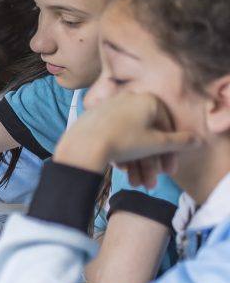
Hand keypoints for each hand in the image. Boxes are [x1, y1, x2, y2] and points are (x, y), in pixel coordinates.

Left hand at [55, 92, 198, 187]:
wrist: (84, 144)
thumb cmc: (124, 141)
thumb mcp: (157, 144)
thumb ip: (180, 142)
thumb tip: (198, 140)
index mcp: (148, 100)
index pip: (166, 128)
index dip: (169, 153)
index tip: (168, 171)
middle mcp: (129, 99)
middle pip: (147, 136)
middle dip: (150, 163)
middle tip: (150, 183)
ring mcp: (110, 107)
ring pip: (130, 138)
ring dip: (136, 163)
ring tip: (134, 183)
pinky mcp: (94, 118)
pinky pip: (114, 136)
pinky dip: (120, 152)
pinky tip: (120, 169)